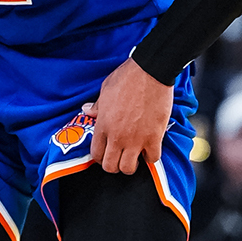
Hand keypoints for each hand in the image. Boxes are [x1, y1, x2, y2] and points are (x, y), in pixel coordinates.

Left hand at [87, 58, 172, 174]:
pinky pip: (152, 158)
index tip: (106, 154)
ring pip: (129, 168)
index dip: (100, 157)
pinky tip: (150, 149)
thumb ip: (96, 106)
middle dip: (114, 165)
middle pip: (111, 166)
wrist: (150, 72)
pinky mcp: (154, 137)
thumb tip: (87, 110)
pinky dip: (151, 157)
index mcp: (103, 125)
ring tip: (134, 156)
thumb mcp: (105, 90)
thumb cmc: (127, 78)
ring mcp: (136, 139)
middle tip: (119, 158)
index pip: (96, 154)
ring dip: (131, 164)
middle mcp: (117, 137)